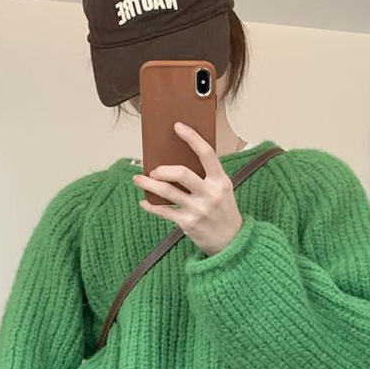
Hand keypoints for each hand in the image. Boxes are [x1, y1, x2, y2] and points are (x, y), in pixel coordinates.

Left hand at [132, 122, 243, 255]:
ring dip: (148, 184)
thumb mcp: (222, 190)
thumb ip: (205, 176)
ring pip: (167, 192)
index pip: (206, 153)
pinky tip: (144, 201)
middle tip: (154, 170)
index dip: (191, 138)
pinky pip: (163, 211)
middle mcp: (210, 194)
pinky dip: (151, 206)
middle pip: (181, 173)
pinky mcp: (188, 224)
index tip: (177, 126)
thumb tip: (176, 160)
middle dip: (162, 169)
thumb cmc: (223, 211)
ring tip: (138, 179)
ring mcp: (199, 209)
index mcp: (220, 181)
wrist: (232, 241)